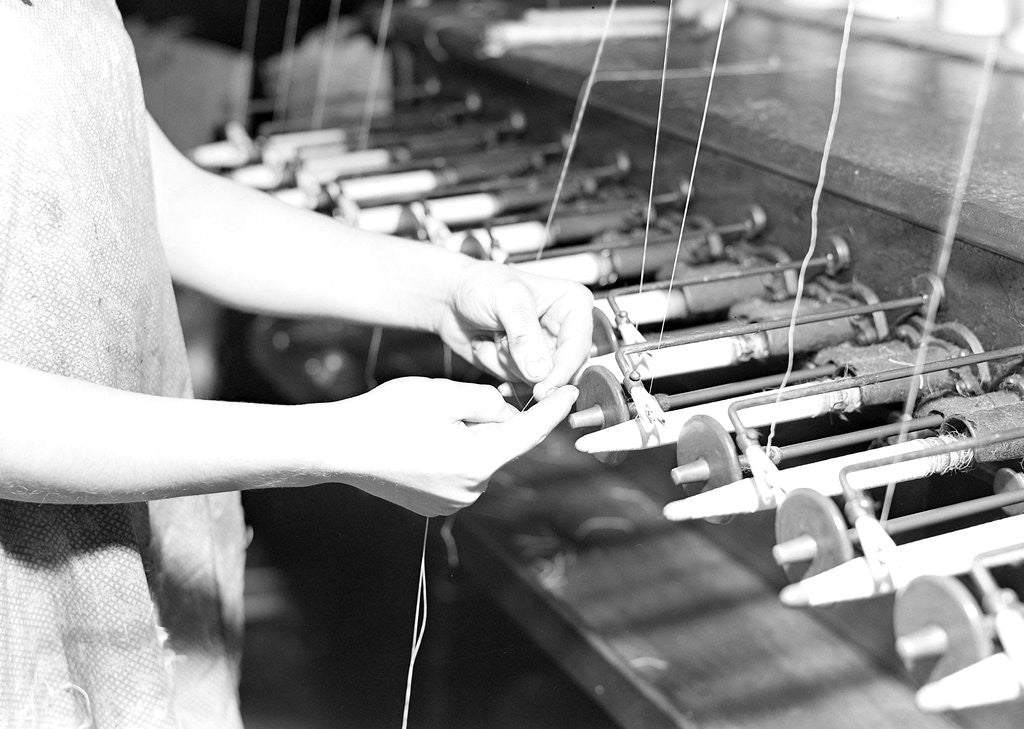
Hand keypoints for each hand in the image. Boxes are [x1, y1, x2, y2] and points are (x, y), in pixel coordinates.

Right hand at [316, 378, 577, 515]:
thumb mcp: (445, 394)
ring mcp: (451, 502)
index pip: (529, 433)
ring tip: (429, 420)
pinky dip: (452, 452)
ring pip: (478, 457)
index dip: (552, 410)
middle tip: (458, 398)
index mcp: (478, 463)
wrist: (337, 447)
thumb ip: (488, 400)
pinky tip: (421, 439)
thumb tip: (507, 410)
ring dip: (469, 436)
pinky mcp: (434, 504)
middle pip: (500, 445)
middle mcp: (471, 491)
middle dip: (492, 420)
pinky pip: (458, 471)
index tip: (571, 393)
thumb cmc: (386, 416)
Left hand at [436, 261, 593, 399]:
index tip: (542, 388)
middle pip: (563, 371)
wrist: (450, 298)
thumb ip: (525, 335)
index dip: (562, 372)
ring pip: (539, 381)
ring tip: (493, 335)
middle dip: (525, 364)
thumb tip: (541, 372)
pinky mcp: (527, 368)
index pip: (578, 348)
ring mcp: (545, 351)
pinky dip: (498, 370)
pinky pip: (521, 386)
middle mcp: (563, 330)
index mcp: (572, 305)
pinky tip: (488, 349)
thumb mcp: (505, 299)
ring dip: (507, 363)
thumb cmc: (479, 284)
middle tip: (500, 340)